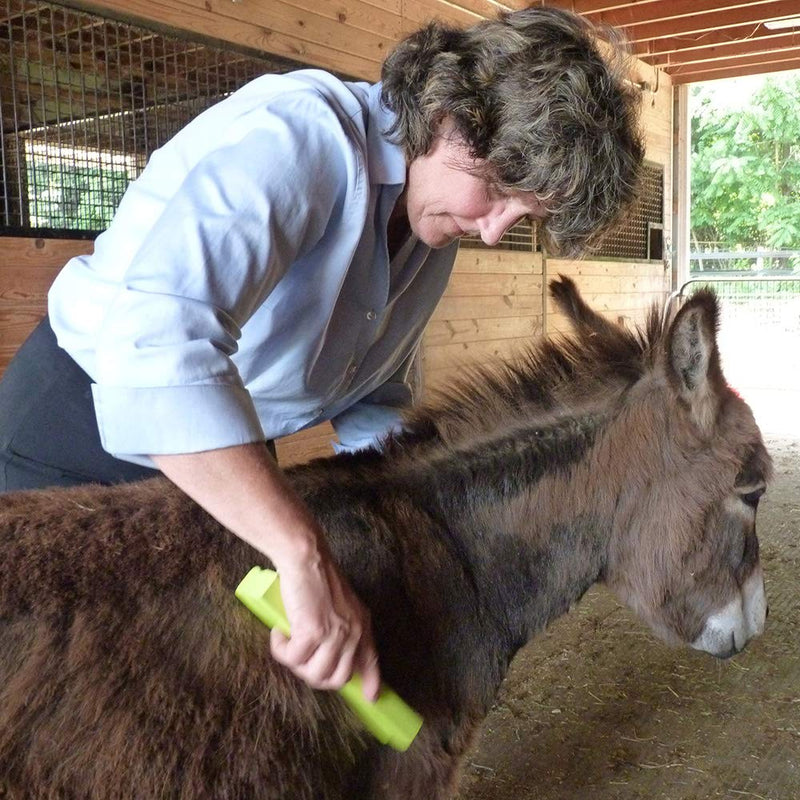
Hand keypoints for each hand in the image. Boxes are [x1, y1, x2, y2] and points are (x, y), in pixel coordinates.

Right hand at [269, 553, 380, 700]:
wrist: (306, 559)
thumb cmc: (317, 578)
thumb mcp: (341, 604)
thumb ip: (343, 627)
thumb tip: (333, 653)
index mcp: (362, 624)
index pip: (371, 660)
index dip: (372, 682)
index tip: (372, 697)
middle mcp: (352, 633)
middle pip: (337, 678)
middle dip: (314, 674)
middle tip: (300, 656)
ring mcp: (334, 635)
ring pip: (314, 675)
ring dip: (296, 664)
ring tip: (288, 643)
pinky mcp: (312, 633)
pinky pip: (292, 659)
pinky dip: (280, 650)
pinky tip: (279, 633)